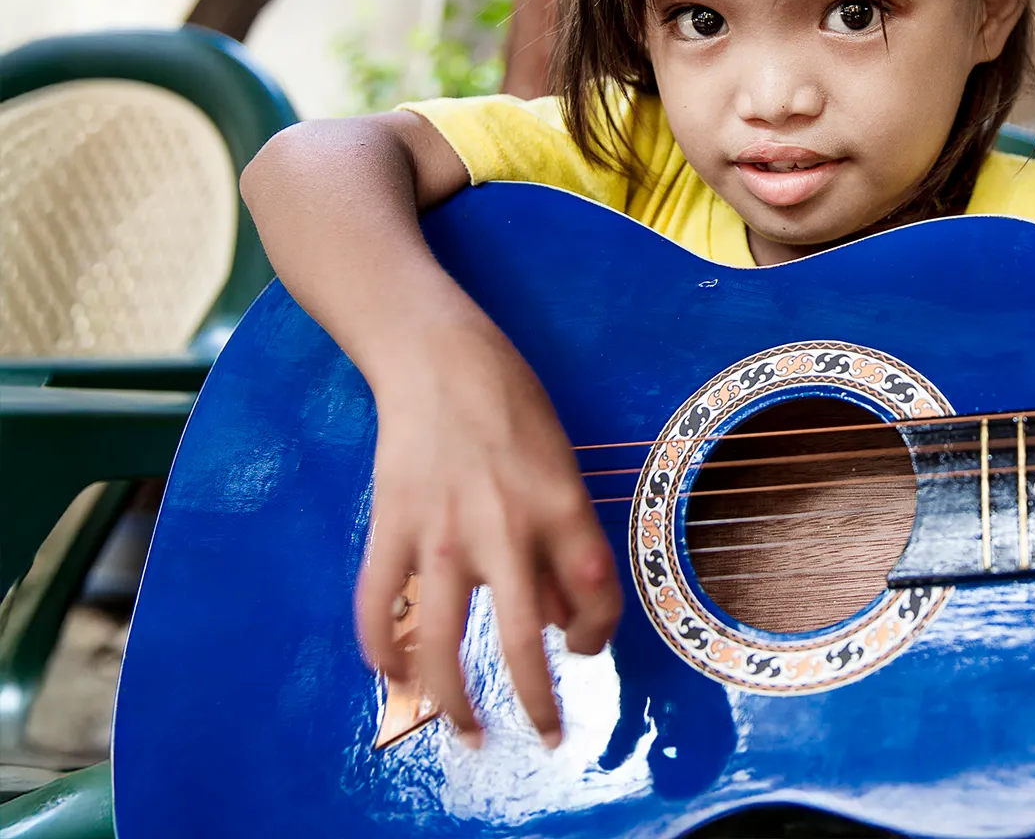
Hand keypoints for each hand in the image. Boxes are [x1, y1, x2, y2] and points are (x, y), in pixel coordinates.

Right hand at [355, 309, 621, 747]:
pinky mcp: (391, 526)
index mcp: (561, 505)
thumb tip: (555, 615)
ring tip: (466, 732)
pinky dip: (380, 651)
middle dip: (539, 702)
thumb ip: (560, 537)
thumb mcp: (560, 462)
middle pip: (522, 641)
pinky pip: (378, 606)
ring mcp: (441, 531)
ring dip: (454, 700)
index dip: (597, 634)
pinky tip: (392, 678)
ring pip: (441, 641)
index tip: (584, 648)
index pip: (595, 594)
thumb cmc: (510, 403)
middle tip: (546, 738)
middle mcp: (504, 527)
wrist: (437, 354)